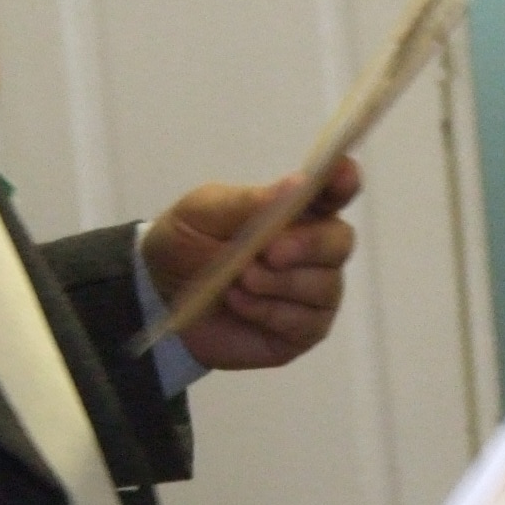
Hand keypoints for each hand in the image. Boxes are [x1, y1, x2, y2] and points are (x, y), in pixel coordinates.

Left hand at [139, 159, 360, 369]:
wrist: (160, 298)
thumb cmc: (187, 244)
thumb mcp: (205, 214)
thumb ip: (250, 202)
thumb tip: (299, 184)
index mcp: (296, 211)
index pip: (335, 191)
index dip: (344, 181)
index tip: (341, 175)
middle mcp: (315, 249)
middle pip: (340, 241)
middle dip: (308, 245)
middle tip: (269, 251)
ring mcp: (313, 292)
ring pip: (324, 285)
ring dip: (277, 283)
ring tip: (237, 281)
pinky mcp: (303, 330)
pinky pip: (305, 321)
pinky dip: (268, 311)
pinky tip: (239, 304)